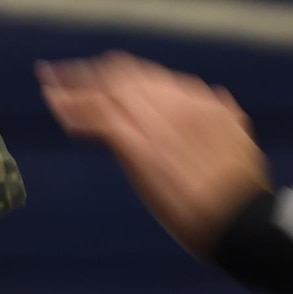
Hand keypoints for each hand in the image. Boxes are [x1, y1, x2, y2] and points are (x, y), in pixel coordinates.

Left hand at [38, 53, 270, 257]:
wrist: (243, 219)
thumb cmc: (244, 191)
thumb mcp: (239, 142)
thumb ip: (226, 116)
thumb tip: (220, 96)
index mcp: (198, 101)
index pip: (147, 76)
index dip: (116, 74)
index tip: (97, 75)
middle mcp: (175, 102)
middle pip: (120, 76)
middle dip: (86, 73)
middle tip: (58, 75)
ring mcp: (157, 122)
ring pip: (105, 91)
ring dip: (72, 87)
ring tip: (48, 87)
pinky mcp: (141, 146)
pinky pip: (99, 117)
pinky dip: (75, 110)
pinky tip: (57, 107)